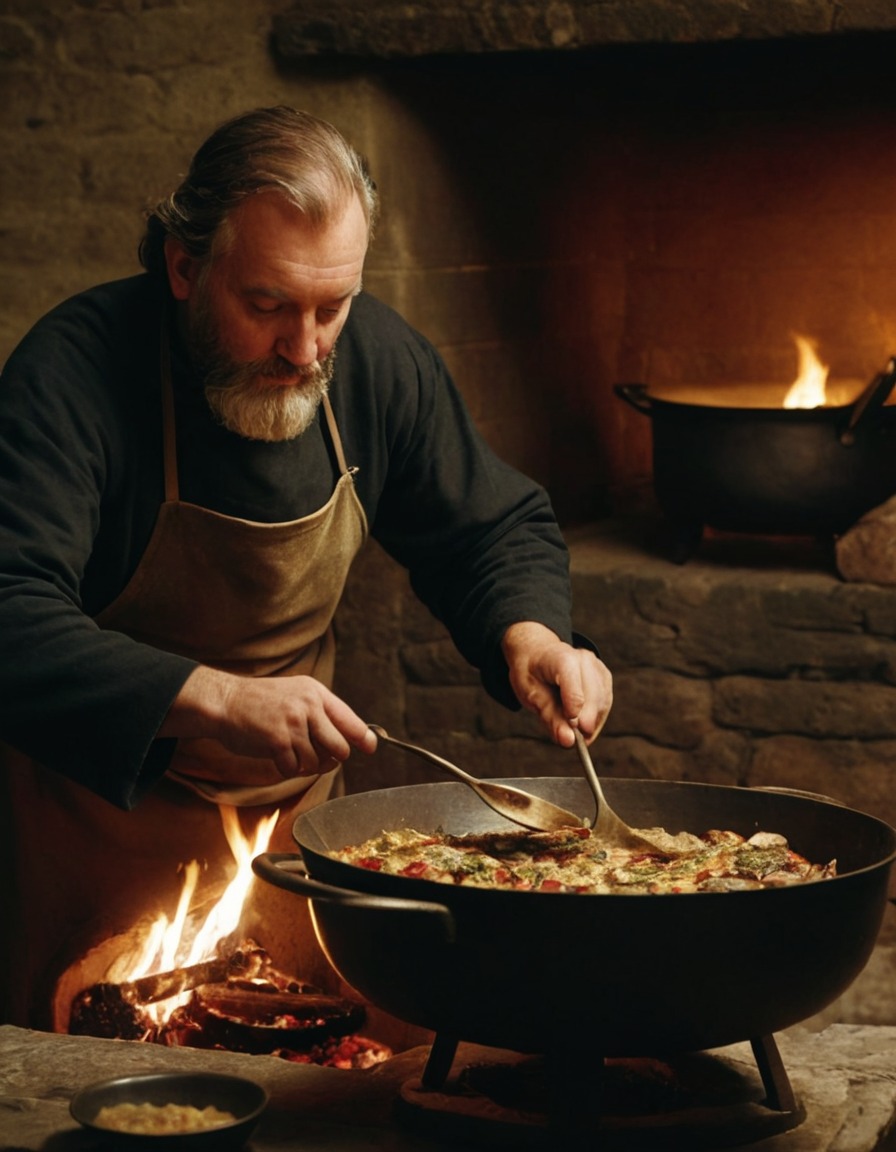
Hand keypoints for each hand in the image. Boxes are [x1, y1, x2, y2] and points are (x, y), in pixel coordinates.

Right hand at [159, 665, 376, 779]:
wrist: (224, 701)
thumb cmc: (259, 703)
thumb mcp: (294, 694)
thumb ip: (319, 713)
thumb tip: (347, 740)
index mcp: (316, 693)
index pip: (350, 720)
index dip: (363, 738)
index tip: (370, 748)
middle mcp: (309, 706)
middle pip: (340, 748)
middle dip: (331, 760)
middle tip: (318, 759)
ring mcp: (294, 723)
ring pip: (317, 762)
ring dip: (305, 765)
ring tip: (291, 755)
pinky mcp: (278, 740)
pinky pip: (294, 768)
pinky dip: (287, 768)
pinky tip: (277, 757)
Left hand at [501, 621, 612, 746]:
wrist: (537, 654)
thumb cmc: (532, 674)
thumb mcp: (531, 696)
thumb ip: (551, 719)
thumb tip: (569, 741)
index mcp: (561, 658)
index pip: (573, 685)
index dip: (573, 710)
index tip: (571, 731)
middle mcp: (583, 658)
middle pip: (593, 695)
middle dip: (586, 721)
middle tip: (577, 742)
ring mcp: (596, 666)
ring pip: (603, 700)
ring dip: (593, 723)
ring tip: (580, 738)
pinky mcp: (604, 676)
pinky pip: (606, 701)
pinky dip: (597, 718)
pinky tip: (586, 728)